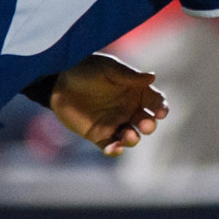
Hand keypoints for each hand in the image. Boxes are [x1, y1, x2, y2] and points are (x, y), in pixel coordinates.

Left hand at [49, 54, 167, 154]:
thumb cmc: (86, 69)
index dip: (161, 108)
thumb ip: (129, 75)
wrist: (58, 81)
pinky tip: (114, 148)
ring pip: (131, 137)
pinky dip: (114, 150)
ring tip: (128, 136)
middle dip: (148, 126)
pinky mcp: (99, 135)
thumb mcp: (108, 68)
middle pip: (147, 122)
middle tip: (145, 125)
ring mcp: (115, 123)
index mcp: (136, 92)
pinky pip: (111, 146)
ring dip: (133, 139)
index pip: (155, 102)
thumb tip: (153, 76)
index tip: (160, 112)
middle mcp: (129, 109)